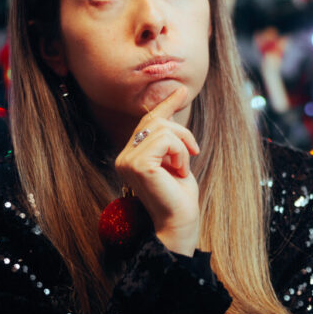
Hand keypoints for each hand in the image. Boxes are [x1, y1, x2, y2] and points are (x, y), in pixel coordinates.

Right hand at [114, 85, 200, 256]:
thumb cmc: (180, 197)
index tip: (181, 90)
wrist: (180, 223)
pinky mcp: (137, 164)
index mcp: (130, 156)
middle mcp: (123, 157)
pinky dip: (180, 153)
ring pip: (164, 129)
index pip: (148, 121)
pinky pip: (167, 140)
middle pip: (157, 121)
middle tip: (189, 157)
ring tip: (180, 169)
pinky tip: (177, 171)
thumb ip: (170, 136)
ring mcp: (127, 160)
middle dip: (182, 136)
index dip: (166, 105)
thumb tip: (175, 100)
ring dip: (182, 148)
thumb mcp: (176, 159)